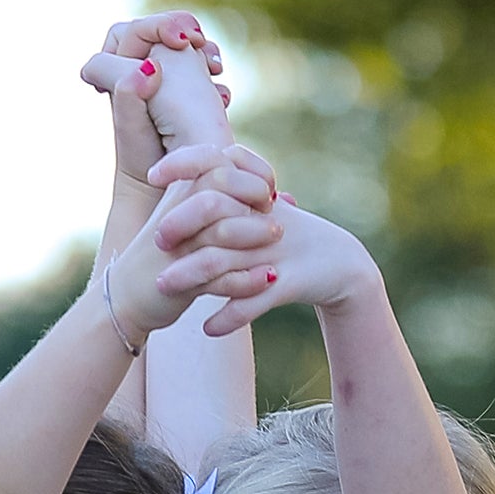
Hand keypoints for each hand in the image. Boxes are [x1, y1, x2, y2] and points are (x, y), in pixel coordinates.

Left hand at [82, 13, 231, 181]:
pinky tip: (217, 76)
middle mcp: (134, 67)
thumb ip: (127, 89)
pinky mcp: (180, 87)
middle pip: (157, 31)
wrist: (159, 182)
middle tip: (198, 41)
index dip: (158, 27)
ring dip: (198, 47)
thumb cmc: (139, 154)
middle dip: (179, 29)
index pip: (135, 30)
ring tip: (214, 63)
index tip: (181, 41)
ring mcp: (158, 76)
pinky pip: (195, 63)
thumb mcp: (129, 122)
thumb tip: (150, 66)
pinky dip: (207, 65)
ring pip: (178, 45)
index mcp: (114, 67)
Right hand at [106, 146, 279, 341]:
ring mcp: (178, 247)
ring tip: (277, 236)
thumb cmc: (172, 258)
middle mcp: (177, 213)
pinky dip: (247, 279)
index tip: (268, 188)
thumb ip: (237, 206)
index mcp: (180, 193)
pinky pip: (218, 276)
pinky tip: (269, 278)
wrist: (128, 297)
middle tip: (271, 208)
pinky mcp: (180, 282)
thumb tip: (287, 197)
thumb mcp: (198, 222)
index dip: (252, 170)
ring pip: (221, 229)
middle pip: (220, 185)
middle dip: (253, 193)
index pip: (220, 162)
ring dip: (254, 231)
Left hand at [152, 186, 379, 332]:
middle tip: (157, 239)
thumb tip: (181, 197)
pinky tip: (208, 329)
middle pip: (216, 210)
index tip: (153, 174)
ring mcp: (275, 252)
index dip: (185, 164)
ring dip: (192, 274)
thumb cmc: (292, 241)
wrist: (341, 266)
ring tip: (163, 287)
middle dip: (183, 222)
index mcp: (256, 197)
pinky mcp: (290, 283)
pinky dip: (231, 317)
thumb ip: (226, 205)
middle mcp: (263, 219)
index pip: (217, 165)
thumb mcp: (258, 220)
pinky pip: (256, 302)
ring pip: (226, 260)